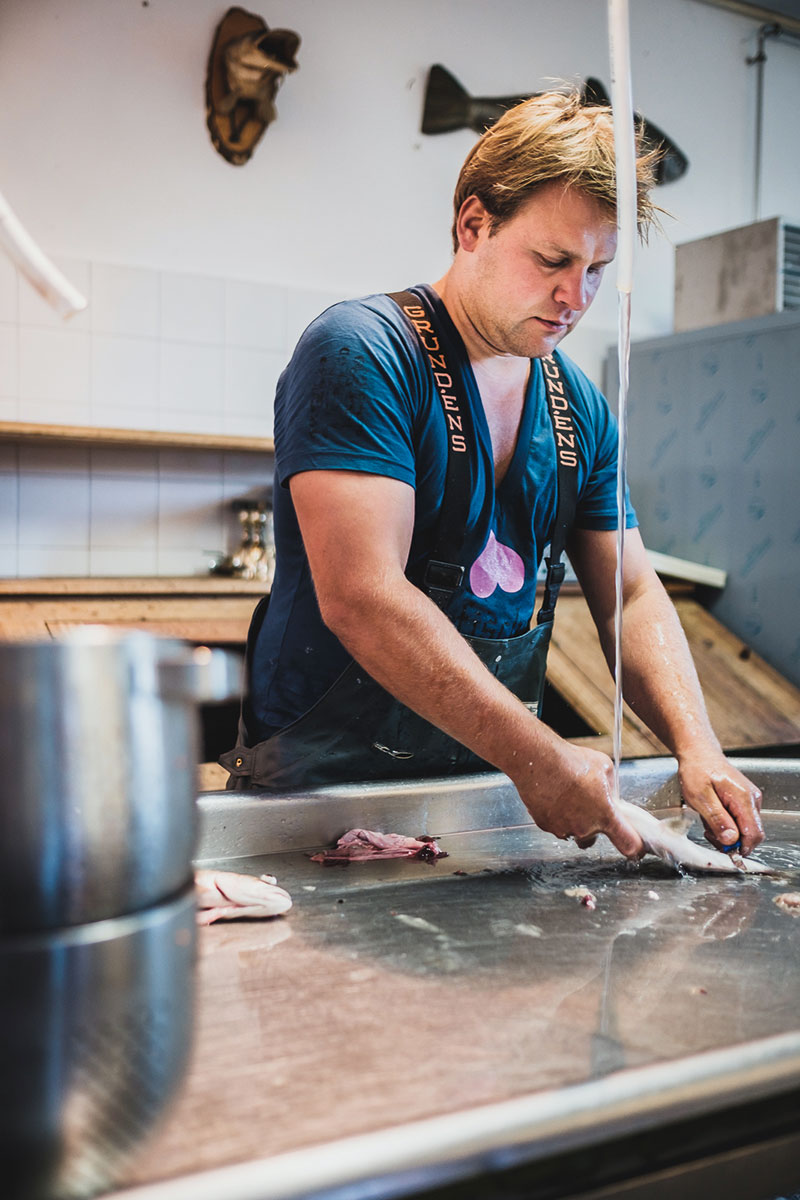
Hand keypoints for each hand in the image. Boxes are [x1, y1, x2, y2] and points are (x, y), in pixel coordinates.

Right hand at [512, 741, 644, 859]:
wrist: (540, 761)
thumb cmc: (572, 763)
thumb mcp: (604, 768)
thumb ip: (611, 789)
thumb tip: (610, 795)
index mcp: (606, 816)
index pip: (629, 845)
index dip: (635, 849)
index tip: (636, 849)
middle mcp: (585, 829)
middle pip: (593, 837)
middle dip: (592, 824)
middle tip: (586, 802)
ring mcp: (564, 829)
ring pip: (573, 831)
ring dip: (573, 818)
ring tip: (567, 795)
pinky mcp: (545, 825)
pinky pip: (555, 824)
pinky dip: (556, 814)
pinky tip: (554, 795)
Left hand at [678, 752, 762, 856]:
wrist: (698, 753)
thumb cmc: (697, 770)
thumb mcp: (700, 797)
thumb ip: (717, 819)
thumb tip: (731, 840)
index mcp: (744, 798)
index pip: (754, 834)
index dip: (740, 847)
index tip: (722, 848)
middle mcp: (752, 800)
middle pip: (751, 834)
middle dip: (731, 841)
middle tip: (709, 832)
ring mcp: (750, 801)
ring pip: (745, 830)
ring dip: (727, 833)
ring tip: (708, 820)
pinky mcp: (744, 802)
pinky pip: (740, 822)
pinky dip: (727, 825)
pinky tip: (713, 815)